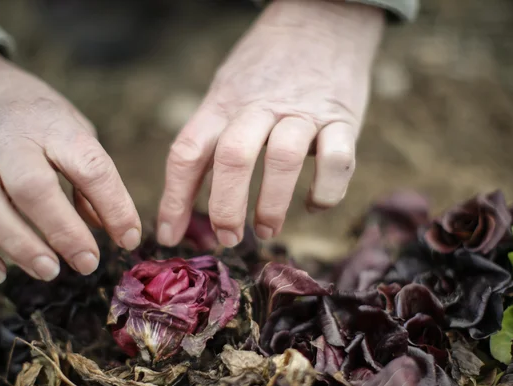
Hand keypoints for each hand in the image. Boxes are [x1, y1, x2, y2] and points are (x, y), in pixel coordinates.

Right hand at [0, 49, 140, 283]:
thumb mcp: (74, 131)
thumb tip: (108, 229)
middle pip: (31, 186)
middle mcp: (8, 143)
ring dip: (16, 243)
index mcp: (53, 128)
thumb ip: (90, 178)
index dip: (114, 205)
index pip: (89, 165)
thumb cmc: (35, 119)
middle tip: (88, 264)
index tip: (128, 239)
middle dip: (63, 230)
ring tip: (48, 271)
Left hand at [157, 0, 383, 246]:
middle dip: (226, 207)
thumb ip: (211, 139)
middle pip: (233, 157)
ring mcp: (302, 111)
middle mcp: (259, 107)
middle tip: (228, 238)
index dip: (174, 199)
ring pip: (283, 159)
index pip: (188, 152)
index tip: (170, 237)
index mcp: (223, 104)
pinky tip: (313, 204)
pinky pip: (338, 160)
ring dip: (272, 206)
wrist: (321, 20)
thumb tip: (188, 200)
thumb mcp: (226, 92)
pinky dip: (325, 192)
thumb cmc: (264, 71)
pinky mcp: (343, 118)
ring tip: (265, 230)